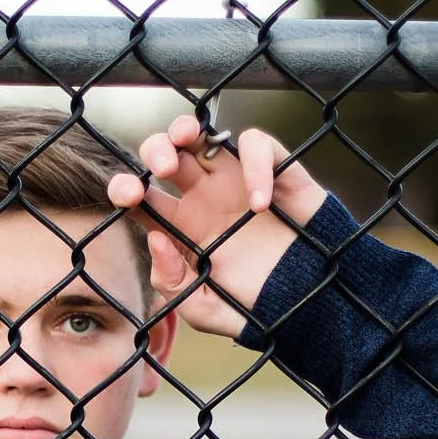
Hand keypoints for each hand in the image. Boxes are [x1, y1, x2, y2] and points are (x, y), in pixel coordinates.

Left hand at [106, 115, 325, 338]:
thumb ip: (171, 283)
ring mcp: (237, 182)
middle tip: (160, 168)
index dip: (126, 187)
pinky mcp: (275, 173)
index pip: (143, 197)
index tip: (128, 195)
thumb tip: (154, 238)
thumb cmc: (256, 308)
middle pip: (168, 154)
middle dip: (154, 150)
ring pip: (205, 136)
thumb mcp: (202, 308)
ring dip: (185, 130)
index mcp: (181, 227)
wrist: (311, 307)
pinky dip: (254, 163)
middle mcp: (205, 199)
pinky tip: (259, 204)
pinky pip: (257, 145)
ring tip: (183, 148)